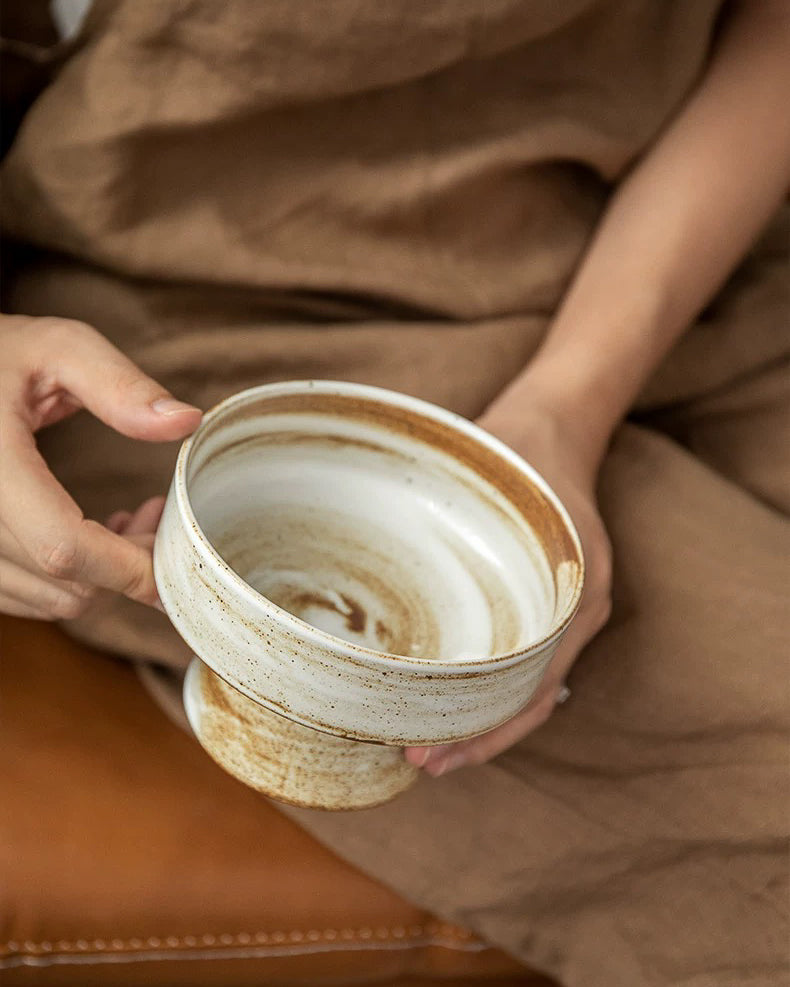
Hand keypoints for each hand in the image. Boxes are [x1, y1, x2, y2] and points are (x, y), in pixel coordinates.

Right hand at [0, 315, 201, 619]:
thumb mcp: (59, 347)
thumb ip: (119, 385)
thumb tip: (185, 421)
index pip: (62, 546)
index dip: (127, 566)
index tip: (175, 556)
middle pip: (65, 583)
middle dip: (128, 564)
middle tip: (157, 517)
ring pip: (50, 600)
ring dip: (102, 575)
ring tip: (128, 520)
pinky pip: (24, 596)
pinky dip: (68, 579)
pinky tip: (89, 532)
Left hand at [404, 405, 611, 775]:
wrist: (549, 433)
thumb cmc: (525, 466)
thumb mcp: (505, 502)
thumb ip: (476, 553)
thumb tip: (404, 591)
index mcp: (573, 601)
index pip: (532, 695)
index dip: (484, 733)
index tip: (430, 754)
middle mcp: (572, 618)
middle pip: (526, 704)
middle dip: (474, 741)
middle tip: (416, 763)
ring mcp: (558, 614)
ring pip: (523, 691)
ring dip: (478, 724)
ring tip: (424, 750)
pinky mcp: (540, 606)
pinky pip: (519, 662)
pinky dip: (487, 691)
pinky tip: (447, 700)